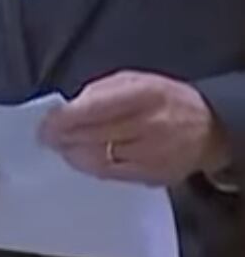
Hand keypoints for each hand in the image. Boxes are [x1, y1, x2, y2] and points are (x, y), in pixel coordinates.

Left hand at [41, 70, 227, 185]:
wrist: (210, 127)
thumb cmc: (165, 99)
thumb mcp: (134, 80)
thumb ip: (100, 91)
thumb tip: (67, 109)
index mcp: (144, 94)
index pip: (93, 109)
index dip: (63, 119)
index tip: (45, 123)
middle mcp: (150, 125)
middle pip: (93, 136)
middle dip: (64, 138)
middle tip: (46, 138)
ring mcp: (154, 154)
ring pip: (100, 159)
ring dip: (74, 155)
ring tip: (62, 149)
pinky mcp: (154, 175)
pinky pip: (113, 175)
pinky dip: (92, 167)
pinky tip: (82, 160)